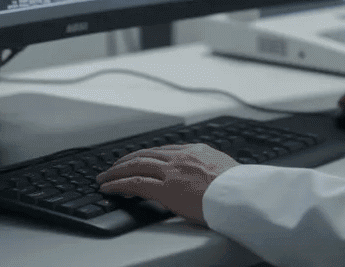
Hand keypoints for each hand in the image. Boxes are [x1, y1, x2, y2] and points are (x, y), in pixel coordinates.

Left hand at [95, 143, 239, 225]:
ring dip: (116, 172)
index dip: (146, 156)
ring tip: (104, 178)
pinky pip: (135, 183)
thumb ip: (210, 167)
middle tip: (112, 167)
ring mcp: (171, 171)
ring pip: (135, 166)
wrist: (241, 194)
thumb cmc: (239, 187)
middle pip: (145, 155)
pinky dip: (118, 184)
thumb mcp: (225, 168)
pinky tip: (108, 188)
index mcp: (196, 150)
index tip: (137, 160)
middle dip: (125, 161)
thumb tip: (210, 174)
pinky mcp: (165, 188)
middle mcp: (180, 157)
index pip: (163, 151)